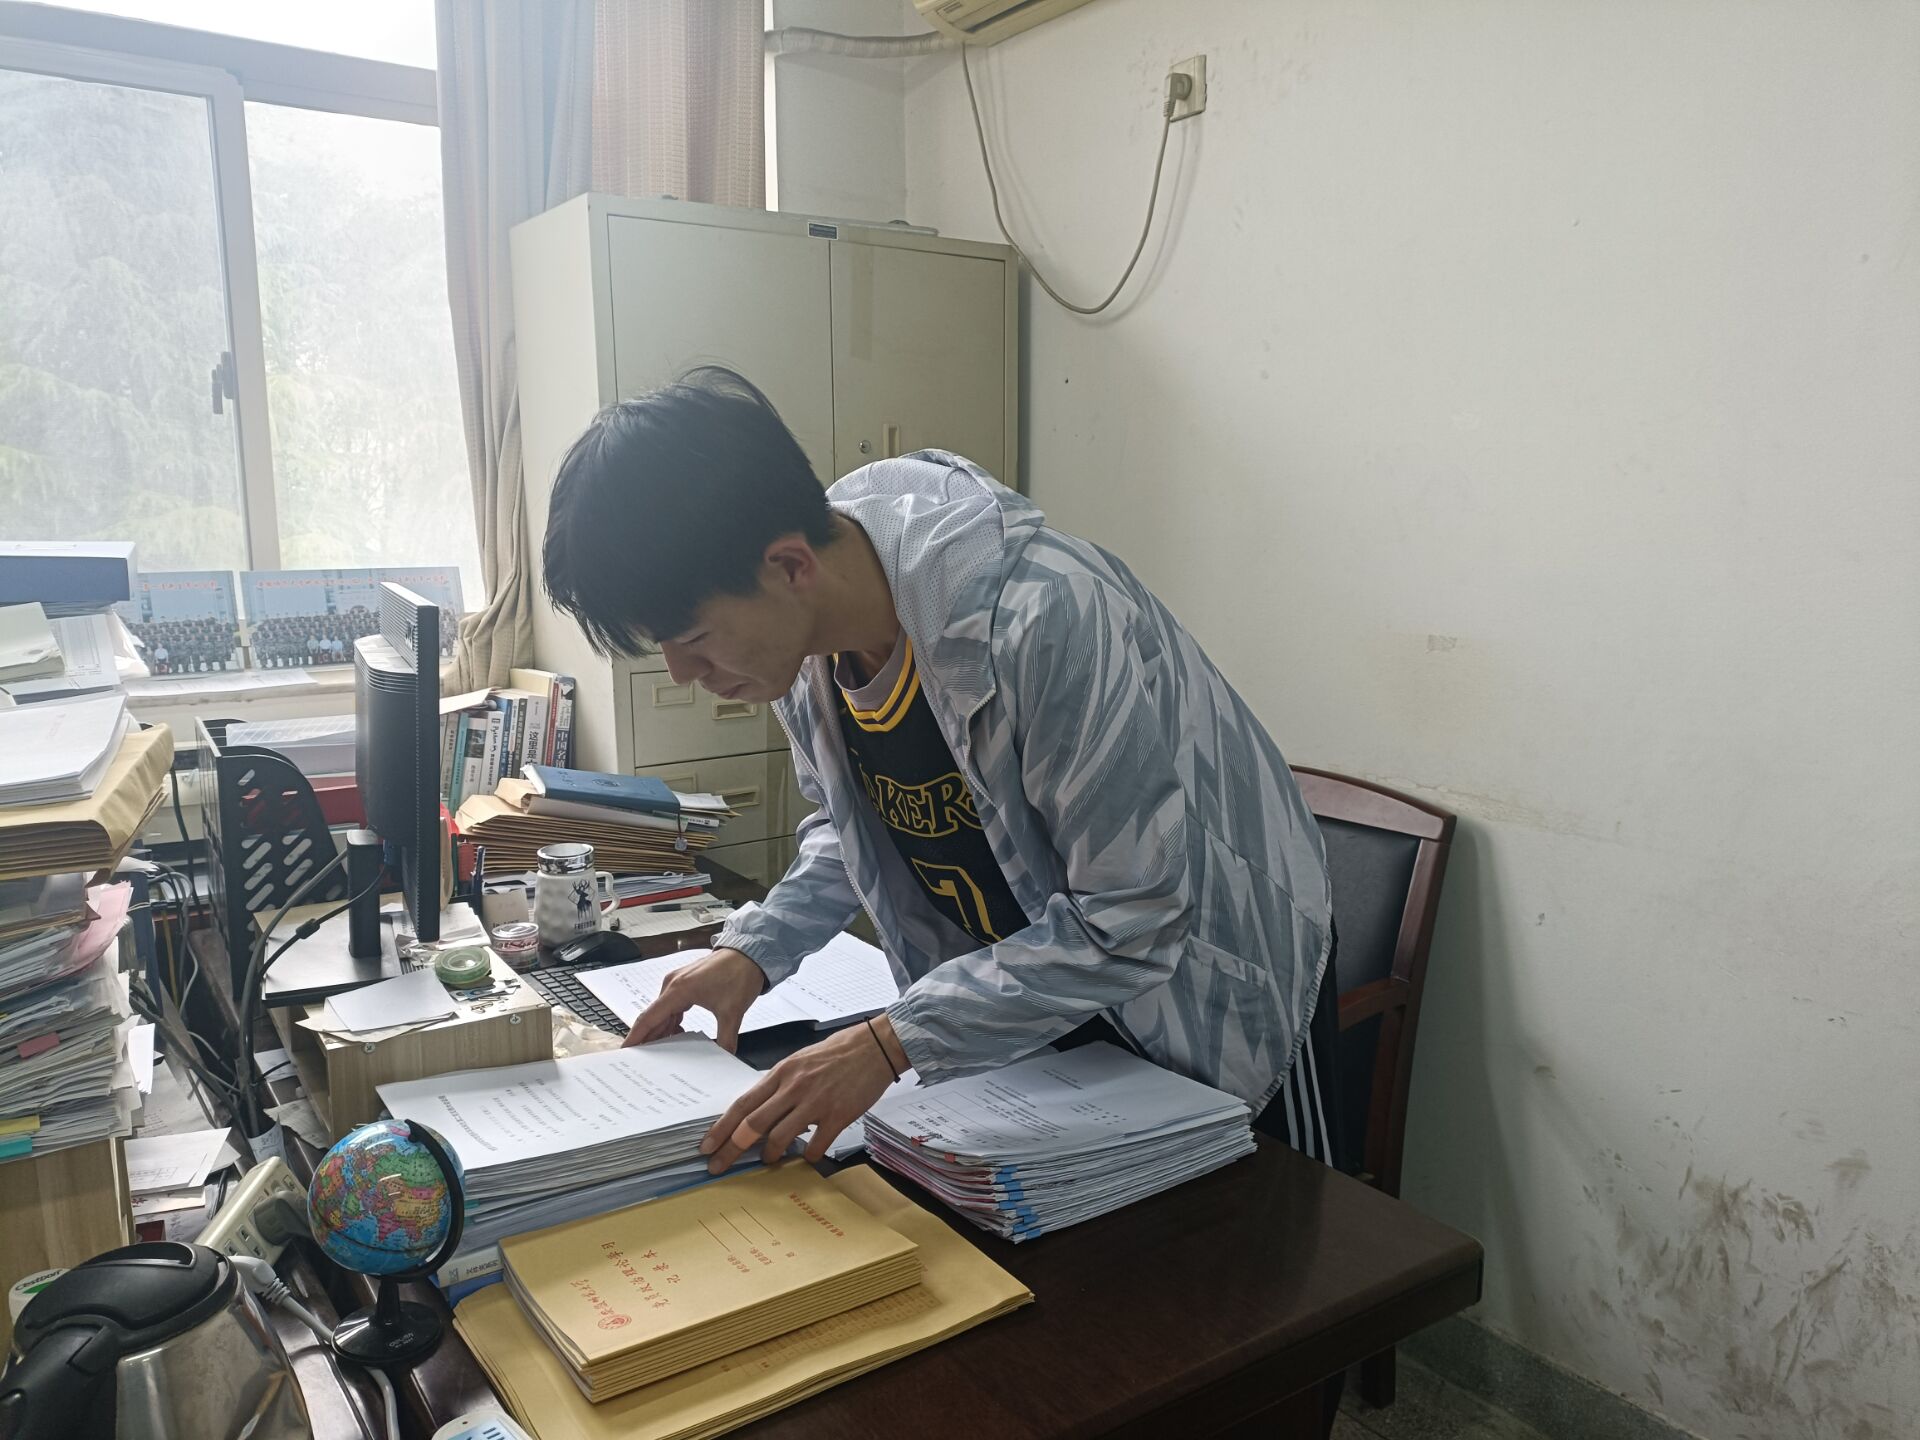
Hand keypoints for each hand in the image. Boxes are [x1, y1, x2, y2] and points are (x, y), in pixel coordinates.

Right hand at [624, 947, 767, 1051]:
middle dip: (647, 1038)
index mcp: (678, 990)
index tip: (626, 1051)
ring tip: (660, 1053)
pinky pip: (672, 1005)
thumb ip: (726, 1039)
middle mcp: (673, 984)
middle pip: (653, 1016)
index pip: (649, 1018)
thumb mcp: (732, 1012)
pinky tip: (677, 1034)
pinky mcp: (686, 983)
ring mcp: (678, 982)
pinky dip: (672, 1021)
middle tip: (642, 1060)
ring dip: (661, 1030)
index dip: (636, 1037)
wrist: (751, 954)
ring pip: (663, 1012)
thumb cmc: (739, 974)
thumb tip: (723, 1058)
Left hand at [700, 1020, 902, 1172]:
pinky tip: (808, 1156)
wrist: (875, 1047)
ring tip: (768, 1160)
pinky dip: (808, 1156)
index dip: (721, 1128)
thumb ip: (780, 1085)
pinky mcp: (838, 1116)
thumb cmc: (838, 1052)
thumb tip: (760, 1109)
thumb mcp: (800, 1061)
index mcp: (782, 1073)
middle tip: (718, 1166)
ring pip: (780, 1137)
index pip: (742, 1104)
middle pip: (753, 1124)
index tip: (707, 1146)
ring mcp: (816, 1102)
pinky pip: (816, 1146)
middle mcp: (794, 1087)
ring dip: (769, 1154)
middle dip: (731, 1149)